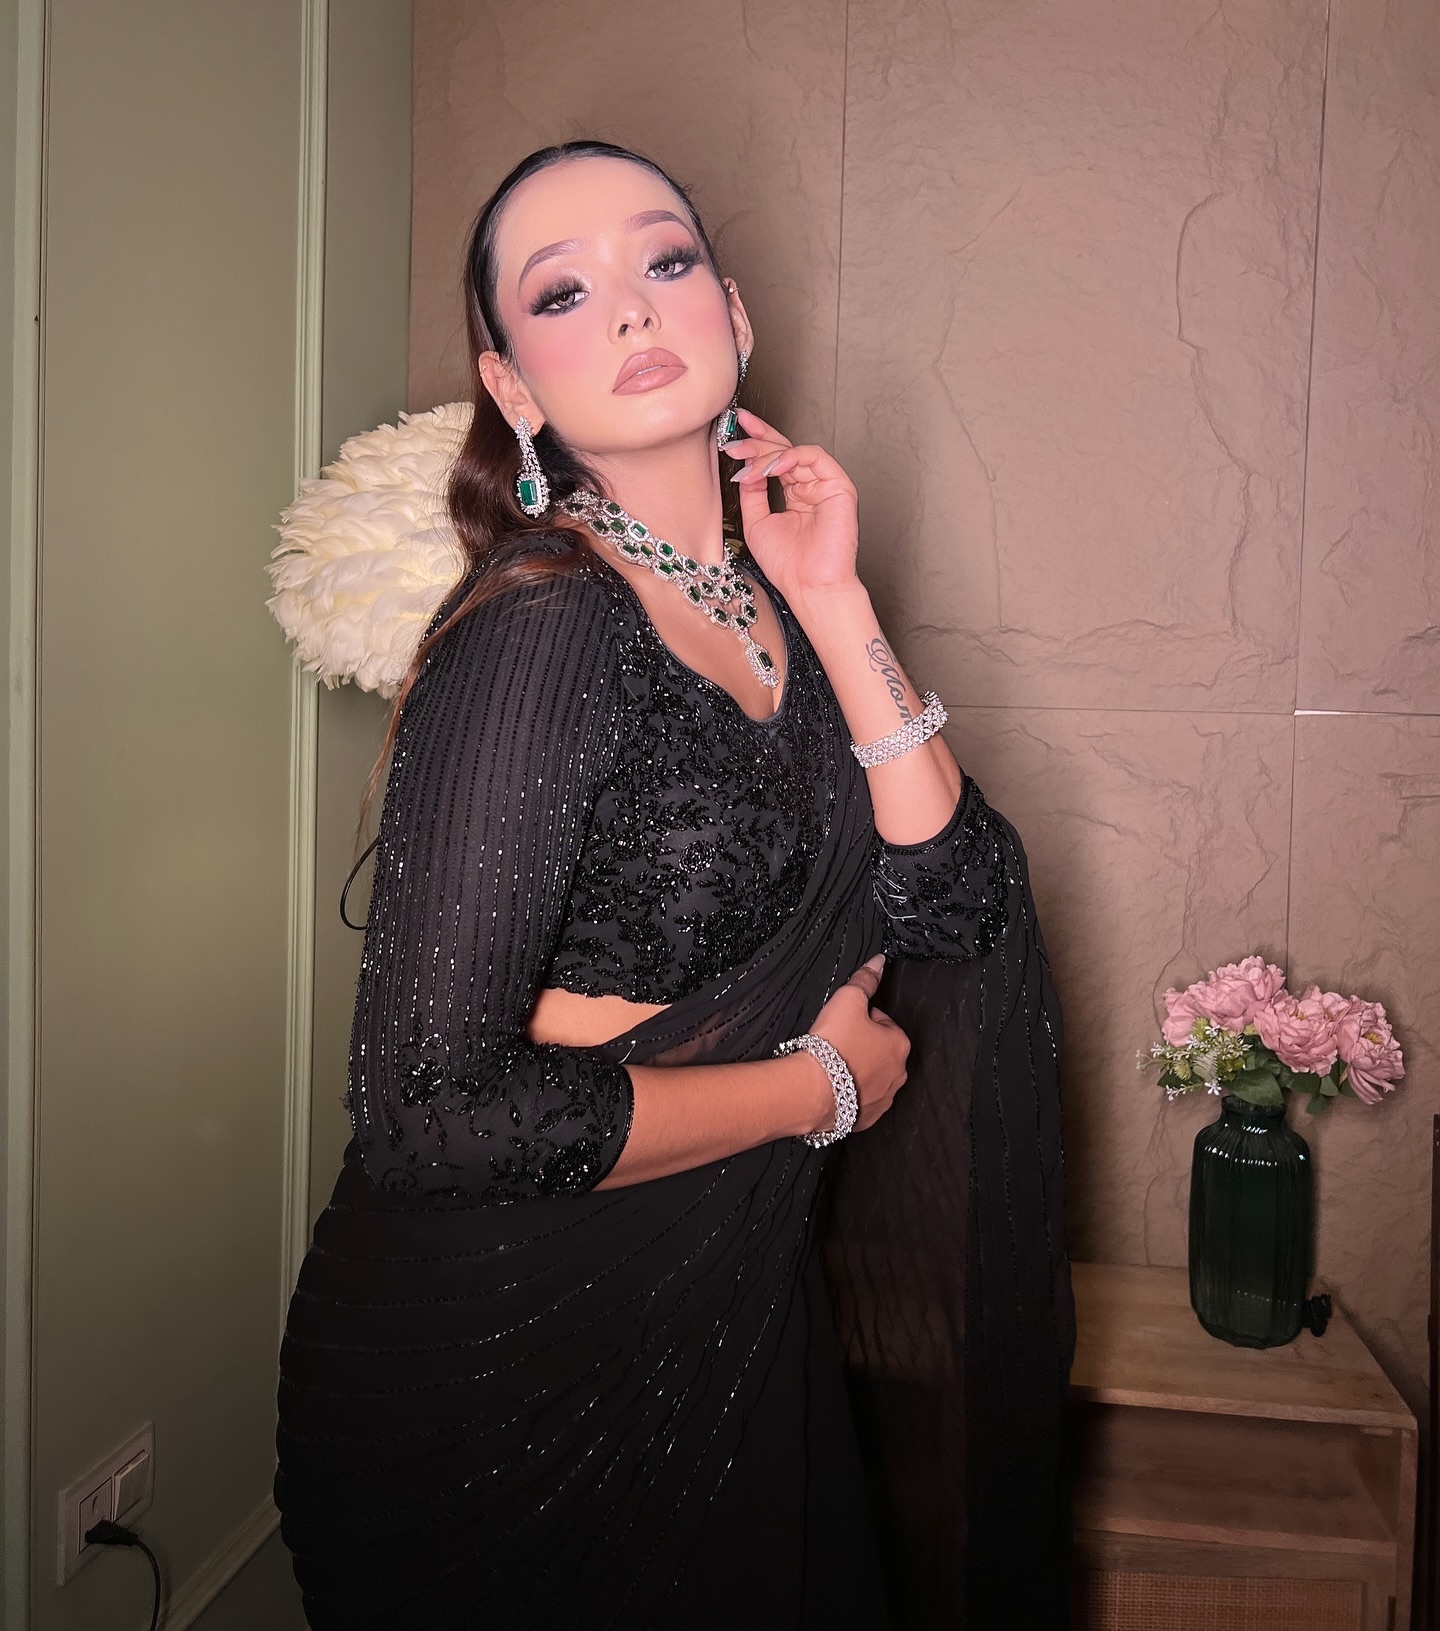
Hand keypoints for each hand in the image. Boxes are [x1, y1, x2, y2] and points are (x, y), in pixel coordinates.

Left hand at [722, 407, 860, 603]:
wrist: (808, 586)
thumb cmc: (788, 565)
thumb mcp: (756, 522)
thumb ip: (753, 492)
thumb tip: (745, 466)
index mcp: (794, 495)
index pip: (775, 460)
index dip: (756, 442)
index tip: (734, 430)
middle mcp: (810, 487)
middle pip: (784, 450)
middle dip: (758, 439)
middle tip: (736, 435)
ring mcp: (825, 485)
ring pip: (795, 451)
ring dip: (767, 451)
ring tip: (746, 458)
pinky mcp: (839, 486)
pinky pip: (815, 458)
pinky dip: (790, 457)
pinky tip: (771, 466)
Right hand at [804, 953, 909, 1135]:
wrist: (812, 1091)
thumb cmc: (832, 1045)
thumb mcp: (847, 1000)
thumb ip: (865, 979)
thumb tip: (879, 962)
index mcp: (899, 1043)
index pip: (882, 1022)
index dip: (860, 1018)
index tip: (843, 1022)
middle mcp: (898, 1073)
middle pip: (879, 1050)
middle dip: (861, 1045)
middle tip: (836, 1042)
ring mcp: (884, 1098)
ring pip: (872, 1076)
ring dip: (857, 1069)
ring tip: (832, 1064)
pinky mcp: (867, 1118)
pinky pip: (861, 1100)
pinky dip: (849, 1092)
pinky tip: (832, 1085)